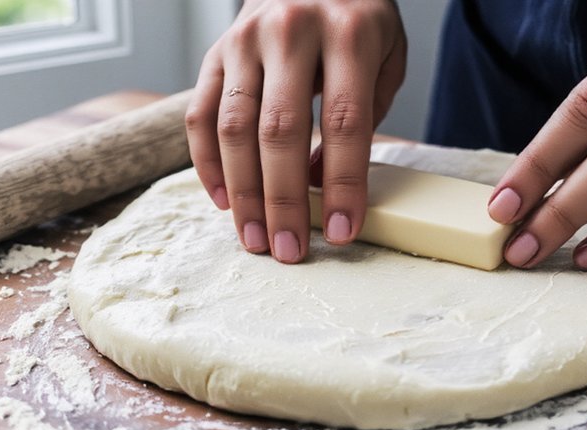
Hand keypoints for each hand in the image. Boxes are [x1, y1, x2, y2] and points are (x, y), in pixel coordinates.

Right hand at [186, 0, 405, 263]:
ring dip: (243, 193)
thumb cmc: (357, 17)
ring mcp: (245, 40)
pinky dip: (207, 164)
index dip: (343, 184)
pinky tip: (224, 201)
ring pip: (234, 128)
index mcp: (348, 33)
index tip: (341, 232)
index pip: (346, 122)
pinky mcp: (215, 52)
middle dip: (283, 201)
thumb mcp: (386, 55)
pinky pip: (201, 115)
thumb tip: (319, 182)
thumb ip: (365, 115)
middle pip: (281, 131)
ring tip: (254, 239)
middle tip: (288, 250)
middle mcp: (291, 32)